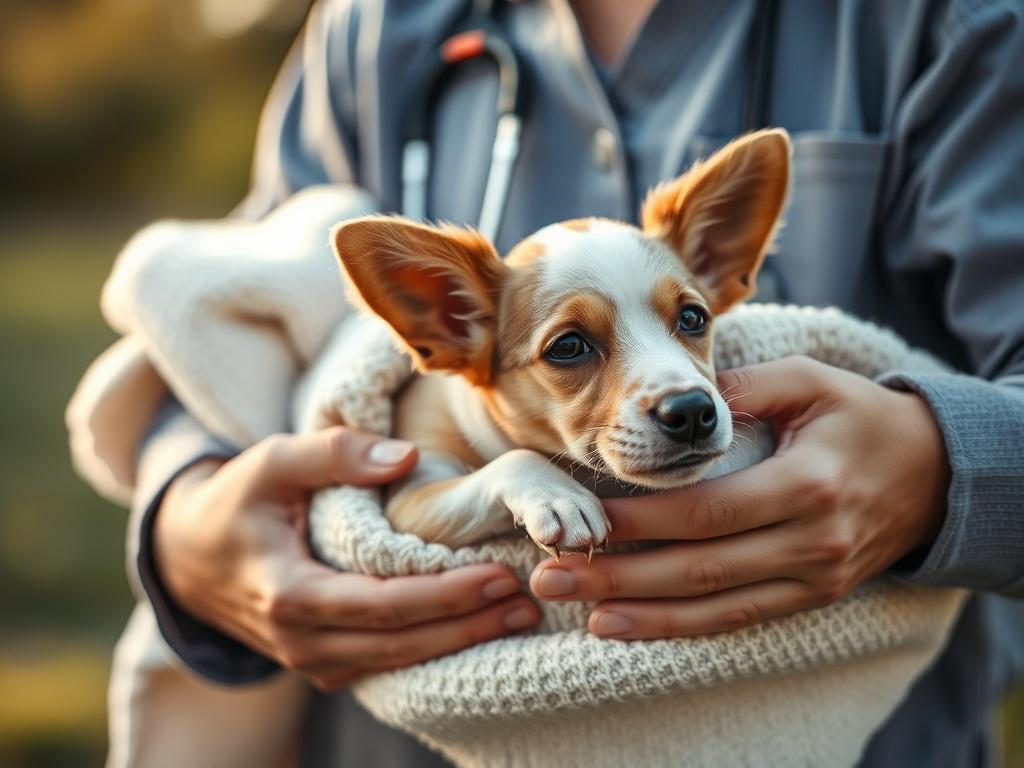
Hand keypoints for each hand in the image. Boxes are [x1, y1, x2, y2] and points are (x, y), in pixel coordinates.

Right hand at [155, 427, 539, 689]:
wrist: (189, 555)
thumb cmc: (237, 501)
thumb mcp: (272, 461)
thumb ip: (335, 454)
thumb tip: (405, 458)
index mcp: (288, 595)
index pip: (383, 606)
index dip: (446, 596)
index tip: (499, 575)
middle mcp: (300, 642)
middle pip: (400, 643)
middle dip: (468, 624)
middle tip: (528, 602)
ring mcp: (309, 660)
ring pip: (396, 662)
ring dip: (458, 642)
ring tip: (517, 617)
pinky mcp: (321, 662)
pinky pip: (383, 665)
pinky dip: (430, 650)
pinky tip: (473, 630)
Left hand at [529, 356, 949, 639]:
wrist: (934, 473)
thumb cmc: (860, 417)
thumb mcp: (810, 382)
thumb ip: (742, 390)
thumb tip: (671, 406)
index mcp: (807, 484)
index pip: (708, 512)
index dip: (642, 522)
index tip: (583, 520)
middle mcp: (811, 542)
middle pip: (699, 568)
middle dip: (619, 576)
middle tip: (550, 575)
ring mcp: (813, 577)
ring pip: (713, 606)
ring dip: (638, 613)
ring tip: (575, 610)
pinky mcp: (810, 596)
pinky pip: (736, 618)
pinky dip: (678, 627)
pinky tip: (626, 627)